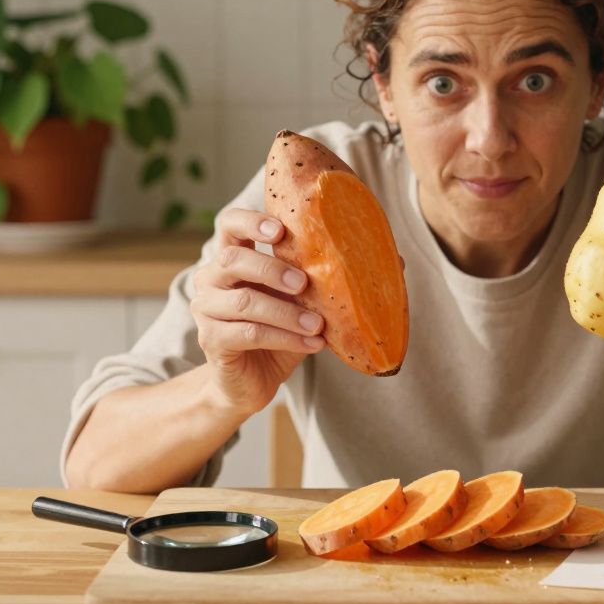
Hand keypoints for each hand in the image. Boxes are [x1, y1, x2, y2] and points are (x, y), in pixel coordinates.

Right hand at [190, 208, 325, 415]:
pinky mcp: (212, 341)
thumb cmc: (280, 331)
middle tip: (304, 282)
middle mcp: (212, 279)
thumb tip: (397, 261)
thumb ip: (334, 278)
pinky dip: (285, 337)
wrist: (254, 381)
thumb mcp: (307, 302)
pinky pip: (249, 334)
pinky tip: (313, 343)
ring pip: (245, 301)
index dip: (250, 222)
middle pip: (232, 260)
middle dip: (272, 268)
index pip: (229, 224)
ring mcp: (206, 310)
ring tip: (319, 323)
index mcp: (233, 258)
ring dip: (287, 312)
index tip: (280, 231)